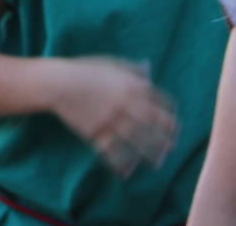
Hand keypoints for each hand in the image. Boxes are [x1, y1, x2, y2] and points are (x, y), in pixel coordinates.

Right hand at [48, 56, 178, 177]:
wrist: (60, 83)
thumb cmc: (86, 69)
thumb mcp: (112, 63)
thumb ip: (133, 69)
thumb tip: (148, 68)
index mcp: (133, 86)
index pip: (160, 103)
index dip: (171, 116)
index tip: (175, 126)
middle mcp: (126, 105)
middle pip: (153, 125)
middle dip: (165, 138)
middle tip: (172, 147)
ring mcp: (112, 121)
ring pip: (137, 142)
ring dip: (150, 154)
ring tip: (158, 163)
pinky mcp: (97, 133)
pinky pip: (113, 152)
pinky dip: (121, 164)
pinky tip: (128, 172)